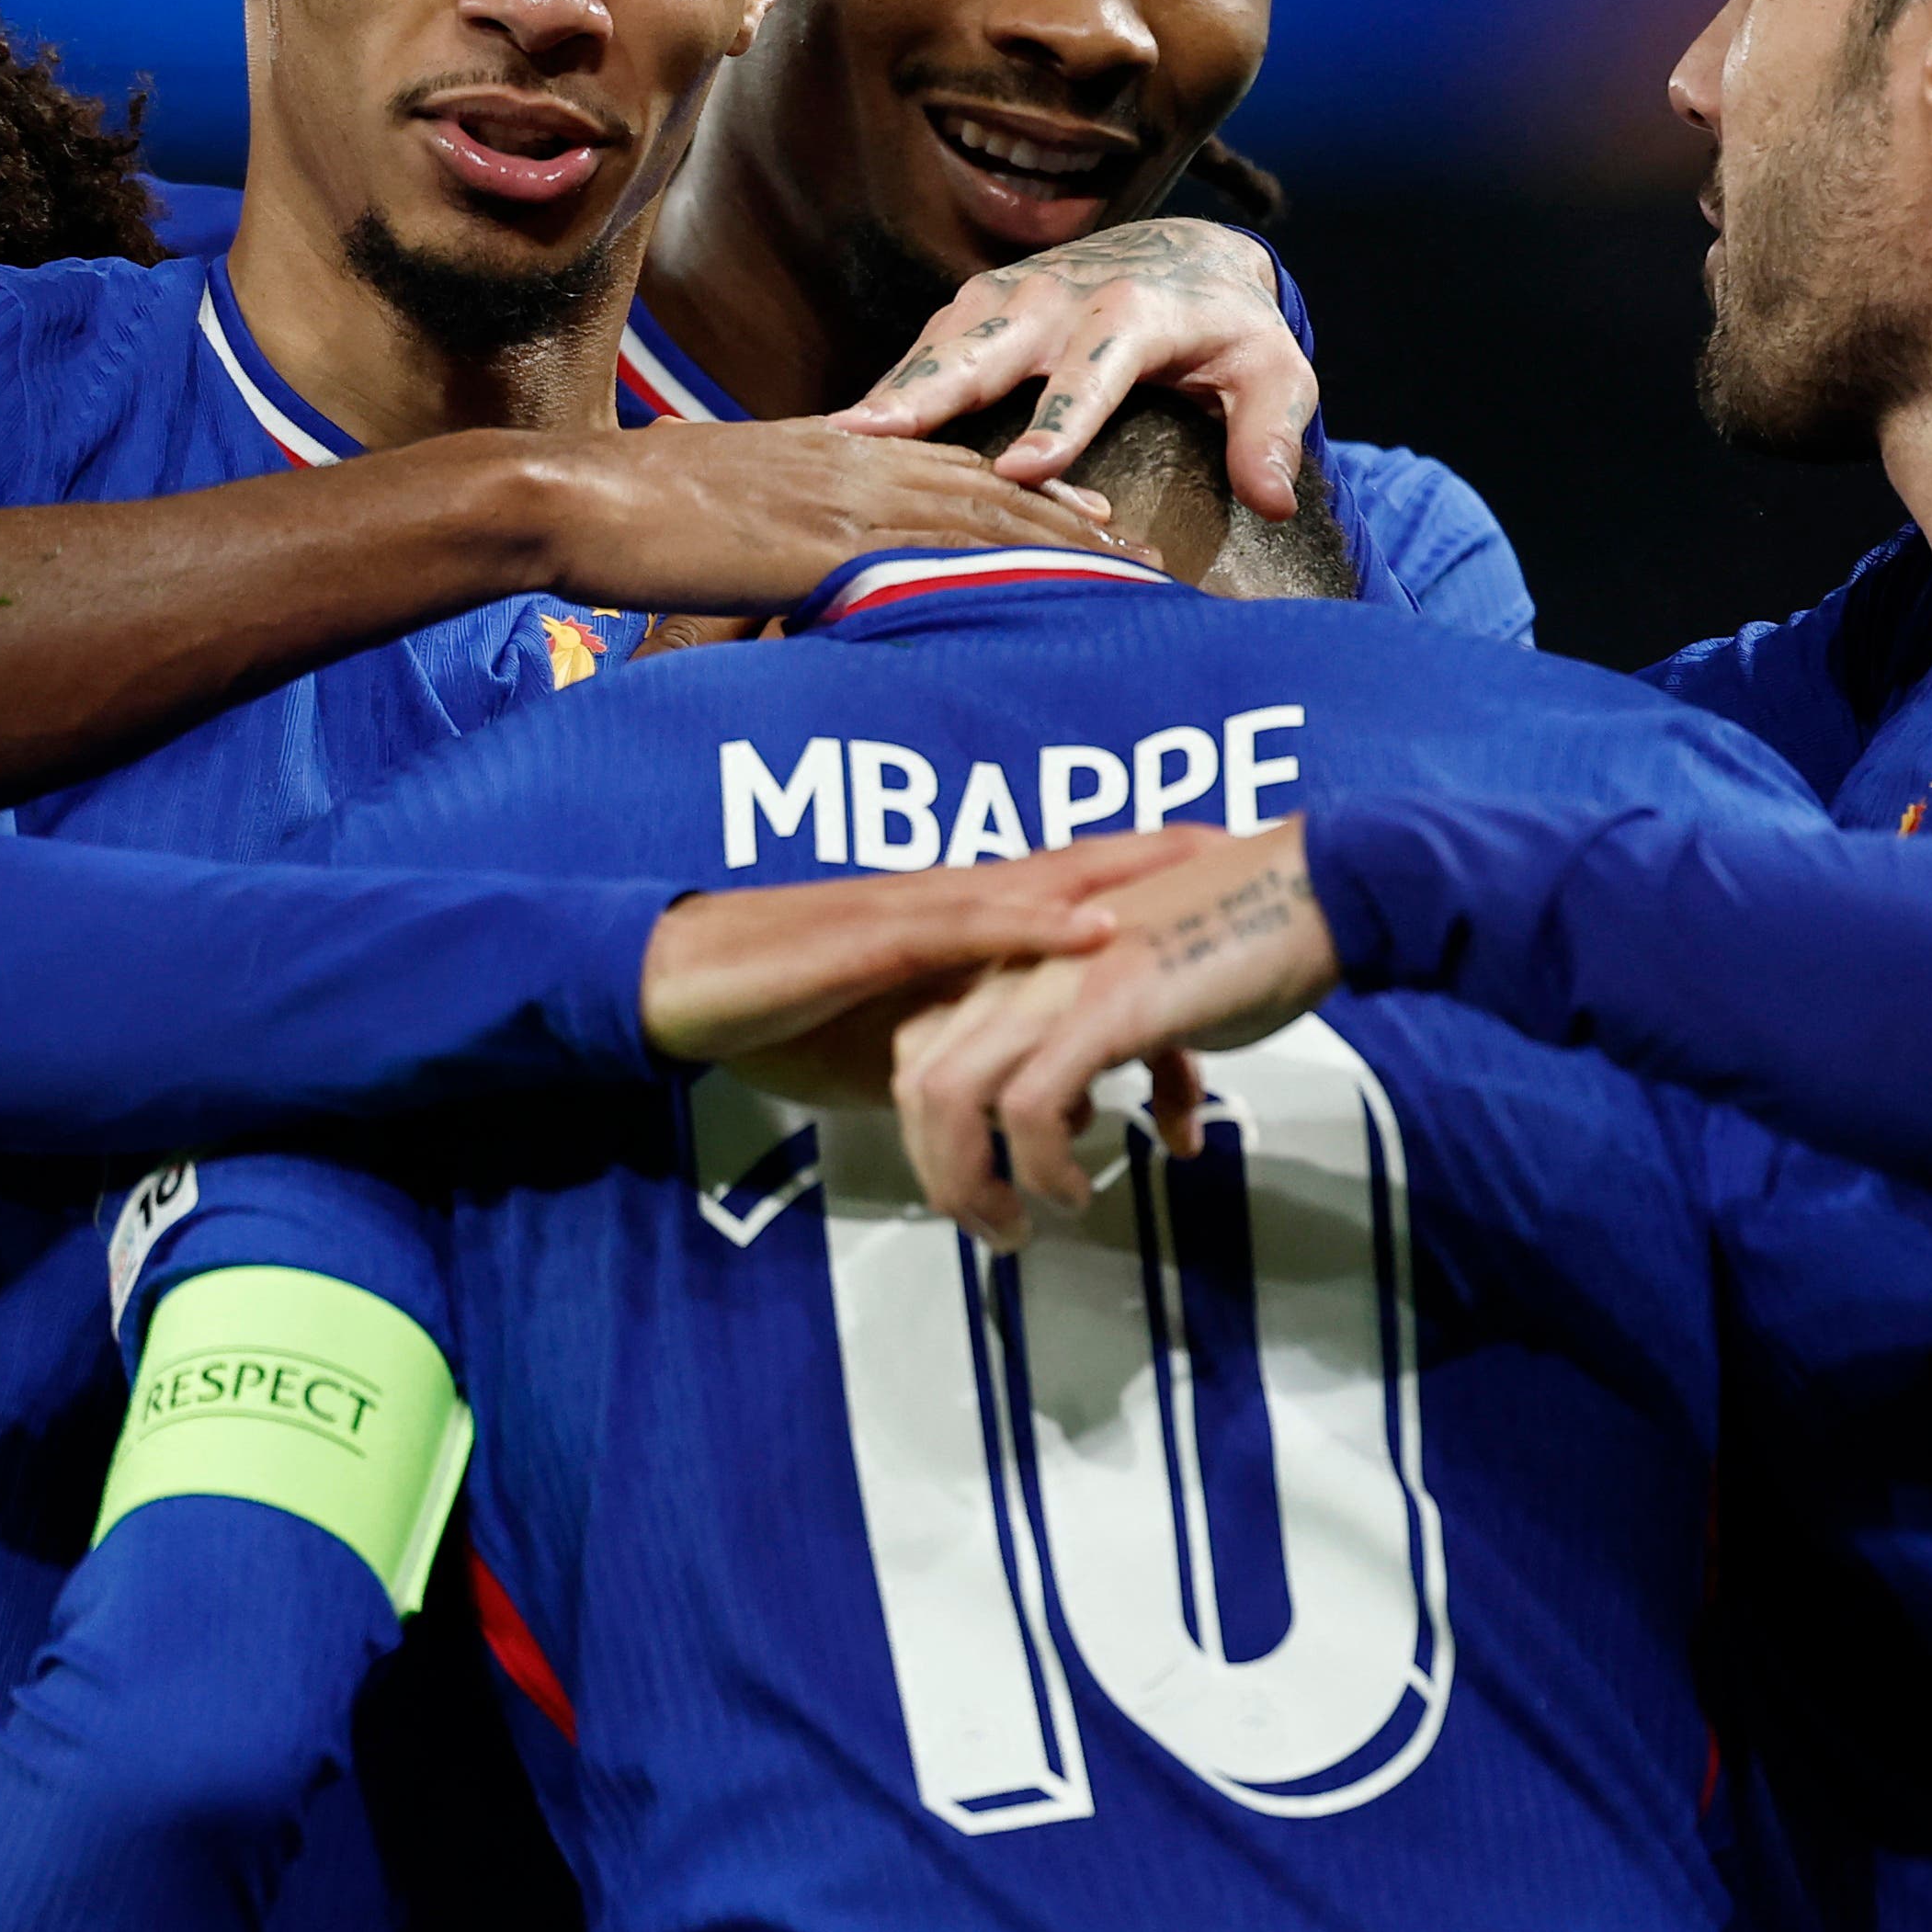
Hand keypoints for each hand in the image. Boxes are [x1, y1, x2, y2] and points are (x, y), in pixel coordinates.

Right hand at [518, 418, 1135, 612]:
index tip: (1081, 509)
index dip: (1022, 487)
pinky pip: (933, 556)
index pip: (946, 464)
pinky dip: (999, 572)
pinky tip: (1047, 596)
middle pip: (986, 485)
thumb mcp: (712, 498)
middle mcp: (850, 460)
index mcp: (824, 447)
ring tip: (1125, 576)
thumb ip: (765, 514)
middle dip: (1067, 519)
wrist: (571, 494)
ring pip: (981, 516)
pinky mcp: (824, 544)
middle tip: (1138, 551)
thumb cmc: (619, 506)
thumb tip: (779, 544)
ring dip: (1060, 546)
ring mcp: (841, 498)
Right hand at [642, 833, 1223, 1086]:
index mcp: (957, 922)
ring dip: (1119, 875)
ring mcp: (913, 913)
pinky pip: (967, 928)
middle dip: (1157, 850)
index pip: (1066, 885)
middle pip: (1071, 865)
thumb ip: (990, 1059)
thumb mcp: (909, 1047)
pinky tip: (1093, 929)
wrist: (683, 987)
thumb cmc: (788, 1011)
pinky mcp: (873, 939)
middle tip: (1248, 832)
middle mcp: (948, 903)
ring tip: (1196, 860)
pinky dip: (1036, 927)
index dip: (1142, 869)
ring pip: (1034, 885)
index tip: (1222, 853)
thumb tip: (1072, 1099)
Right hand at [829, 219, 1319, 520]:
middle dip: (929, 393)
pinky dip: (886, 393)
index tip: (1025, 471)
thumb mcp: (1276, 373)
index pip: (1095, 365)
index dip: (1062, 416)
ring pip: (938, 348)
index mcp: (1134, 310)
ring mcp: (1004, 297)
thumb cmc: (1232, 333)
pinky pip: (921, 353)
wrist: (1188, 257)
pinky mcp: (972, 310)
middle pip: (986, 347)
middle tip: (869, 441)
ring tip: (835, 445)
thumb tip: (1270, 498)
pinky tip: (843, 441)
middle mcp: (1058, 294)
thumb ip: (1272, 430)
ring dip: (889, 394)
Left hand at [886, 816, 1337, 1245]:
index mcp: (1031, 959)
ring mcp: (1056, 982)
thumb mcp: (1170, 1001)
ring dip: (972, 1180)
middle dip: (941, 1168)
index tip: (978, 1179)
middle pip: (919, 1076)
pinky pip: (1030, 1104)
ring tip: (1019, 1225)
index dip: (936, 1121)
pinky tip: (1075, 1191)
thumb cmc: (1252, 937)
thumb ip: (1147, 1055)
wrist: (1315, 888)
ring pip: (952, 1095)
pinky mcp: (1103, 1007)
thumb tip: (1165, 1123)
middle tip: (990, 1222)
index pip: (927, 1042)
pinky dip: (1041, 1164)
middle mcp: (1024, 965)